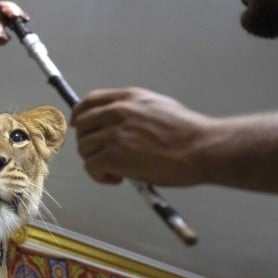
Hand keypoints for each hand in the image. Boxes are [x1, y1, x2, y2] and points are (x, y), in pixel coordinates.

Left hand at [71, 87, 213, 187]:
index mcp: (129, 98)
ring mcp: (114, 133)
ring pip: (85, 149)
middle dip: (89, 143)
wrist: (201, 148)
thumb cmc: (188, 133)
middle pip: (82, 126)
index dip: (79, 115)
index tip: (77, 125)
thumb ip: (135, 112)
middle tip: (103, 156)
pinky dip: (100, 177)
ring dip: (96, 162)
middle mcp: (118, 112)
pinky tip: (118, 178)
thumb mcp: (159, 107)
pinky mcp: (113, 155)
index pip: (90, 101)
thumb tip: (120, 126)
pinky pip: (91, 167)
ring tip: (117, 170)